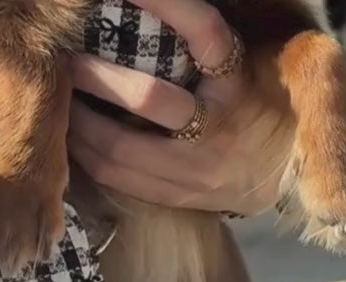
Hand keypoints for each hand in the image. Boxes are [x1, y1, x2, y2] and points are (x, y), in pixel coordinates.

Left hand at [67, 0, 282, 215]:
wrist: (284, 175)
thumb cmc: (261, 103)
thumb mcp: (249, 62)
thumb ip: (209, 38)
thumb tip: (155, 7)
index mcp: (238, 82)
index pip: (203, 31)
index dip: (167, 3)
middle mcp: (219, 129)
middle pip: (147, 98)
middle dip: (97, 75)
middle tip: (67, 56)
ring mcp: (197, 172)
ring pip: (121, 149)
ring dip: (81, 122)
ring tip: (61, 100)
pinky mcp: (178, 198)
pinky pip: (120, 180)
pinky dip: (88, 156)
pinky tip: (73, 137)